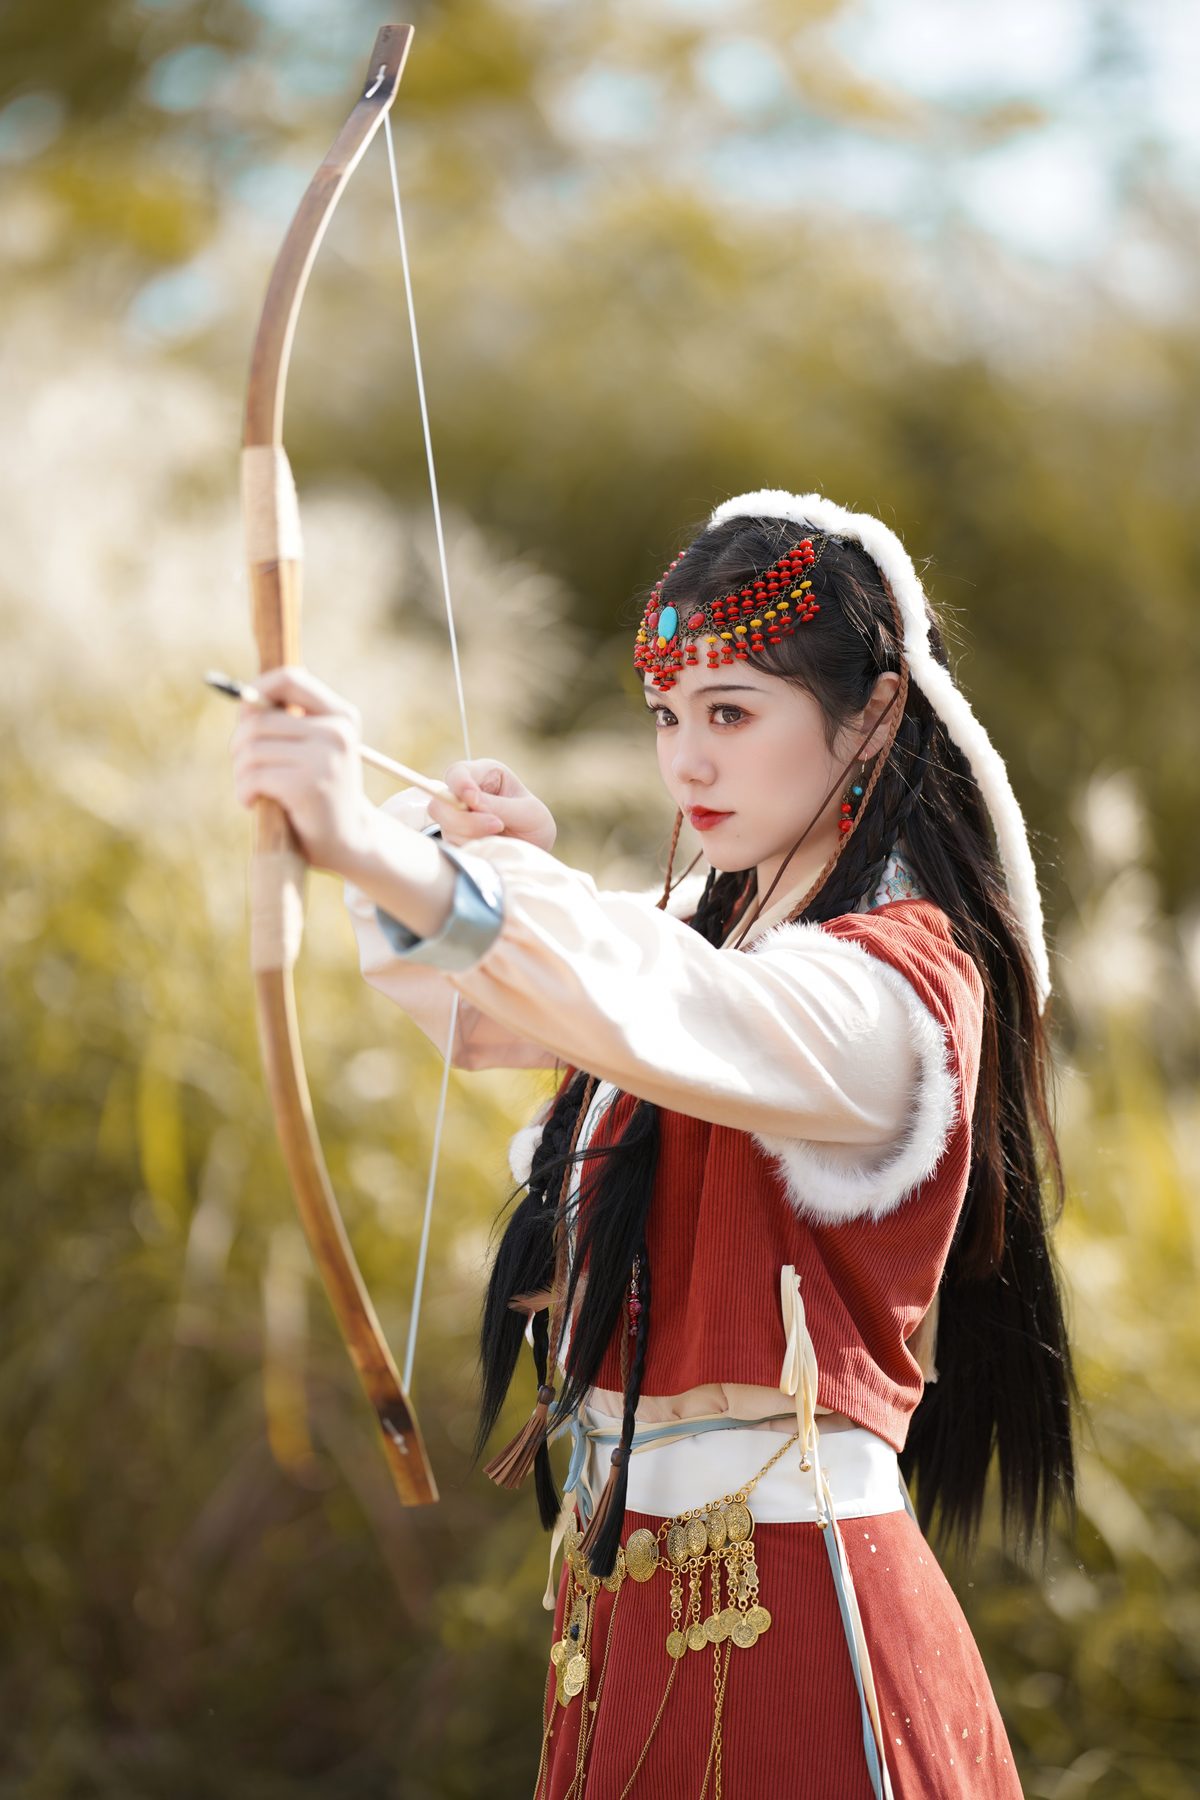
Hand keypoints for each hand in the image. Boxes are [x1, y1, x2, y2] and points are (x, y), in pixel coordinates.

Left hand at [229, 665, 378, 874]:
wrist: (349, 842)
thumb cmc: (321, 794)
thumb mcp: (313, 750)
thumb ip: (290, 723)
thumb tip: (246, 697)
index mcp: (342, 716)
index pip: (290, 679)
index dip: (257, 690)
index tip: (244, 716)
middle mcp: (337, 732)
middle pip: (259, 721)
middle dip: (239, 746)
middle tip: (245, 769)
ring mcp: (324, 758)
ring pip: (252, 750)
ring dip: (241, 773)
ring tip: (251, 790)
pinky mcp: (307, 785)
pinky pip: (253, 777)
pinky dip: (243, 792)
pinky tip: (253, 803)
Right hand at [430, 760, 556, 852]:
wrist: (534, 852)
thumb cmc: (533, 824)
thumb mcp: (527, 812)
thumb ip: (499, 806)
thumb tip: (469, 800)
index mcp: (485, 774)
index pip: (458, 772)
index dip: (460, 785)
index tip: (472, 799)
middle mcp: (464, 794)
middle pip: (441, 802)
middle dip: (466, 818)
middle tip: (496, 826)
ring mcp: (456, 818)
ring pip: (447, 827)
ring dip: (474, 836)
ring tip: (500, 837)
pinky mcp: (455, 840)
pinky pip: (453, 846)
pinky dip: (472, 849)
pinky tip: (490, 847)